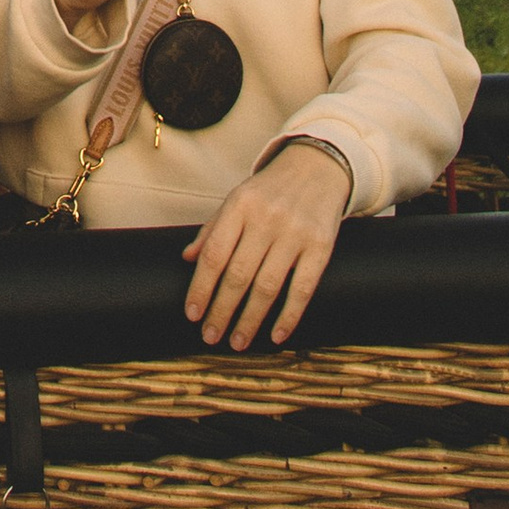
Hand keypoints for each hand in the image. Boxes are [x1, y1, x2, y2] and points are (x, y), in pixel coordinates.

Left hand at [182, 141, 352, 350]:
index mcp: (239, 206)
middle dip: (221, 310)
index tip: (192, 314)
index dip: (201, 287)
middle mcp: (266, 219)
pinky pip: (302, 288)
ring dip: (249, 320)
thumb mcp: (238, 199)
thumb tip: (187, 259)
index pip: (214, 254)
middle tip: (210, 337)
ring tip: (237, 342)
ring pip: (267, 286)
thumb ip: (213, 229)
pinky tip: (275, 336)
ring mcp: (295, 233)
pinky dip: (288, 316)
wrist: (318, 167)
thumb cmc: (270, 190)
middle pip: (238, 274)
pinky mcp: (321, 246)